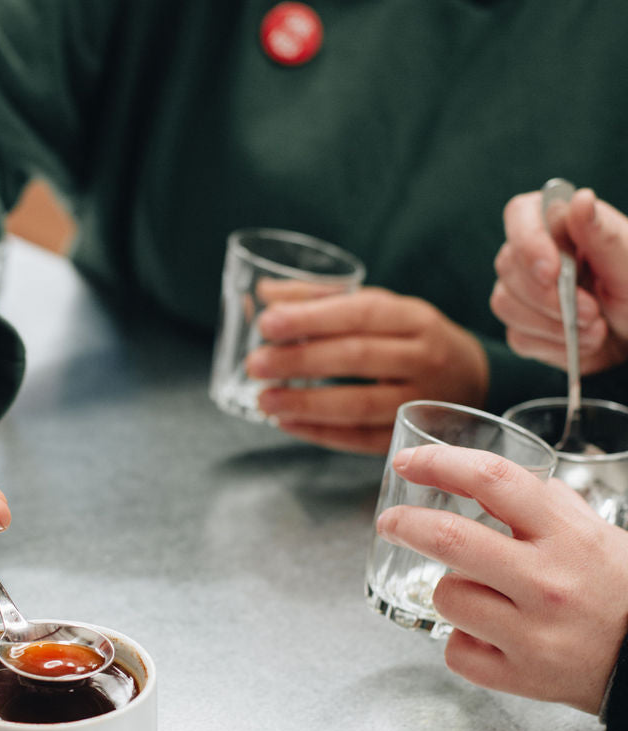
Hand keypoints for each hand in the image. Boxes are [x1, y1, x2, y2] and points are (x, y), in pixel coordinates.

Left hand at [245, 284, 489, 454]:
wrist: (474, 380)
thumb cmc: (411, 338)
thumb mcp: (380, 308)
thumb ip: (322, 298)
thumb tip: (266, 291)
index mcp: (413, 317)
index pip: (360, 313)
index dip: (311, 318)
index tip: (267, 323)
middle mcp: (424, 357)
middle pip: (357, 357)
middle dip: (301, 361)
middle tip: (256, 365)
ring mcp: (421, 401)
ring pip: (360, 404)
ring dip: (307, 404)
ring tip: (264, 400)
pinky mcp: (409, 436)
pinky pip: (362, 439)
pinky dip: (321, 433)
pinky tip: (287, 424)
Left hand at [376, 443, 627, 712]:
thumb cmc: (621, 591)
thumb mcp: (598, 533)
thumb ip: (547, 505)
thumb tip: (492, 481)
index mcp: (567, 536)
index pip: (492, 480)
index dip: (440, 464)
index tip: (408, 463)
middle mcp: (547, 582)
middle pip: (449, 538)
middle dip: (405, 524)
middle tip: (391, 521)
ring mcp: (532, 633)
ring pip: (446, 596)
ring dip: (451, 589)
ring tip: (482, 595)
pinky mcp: (521, 677)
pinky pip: (455, 650)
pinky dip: (463, 640)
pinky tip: (489, 635)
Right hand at [491, 187, 627, 371]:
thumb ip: (603, 234)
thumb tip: (580, 199)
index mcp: (560, 222)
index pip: (520, 215)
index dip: (528, 243)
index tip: (552, 273)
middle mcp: (533, 252)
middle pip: (508, 266)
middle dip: (549, 297)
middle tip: (591, 311)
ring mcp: (521, 289)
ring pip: (505, 303)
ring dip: (553, 324)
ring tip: (594, 327)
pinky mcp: (521, 324)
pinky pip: (518, 337)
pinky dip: (554, 345)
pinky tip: (579, 342)